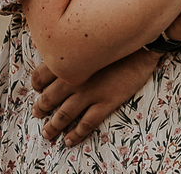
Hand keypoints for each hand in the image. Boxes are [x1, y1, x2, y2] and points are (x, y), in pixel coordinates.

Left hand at [30, 50, 160, 145]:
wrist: (144, 45)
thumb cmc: (117, 40)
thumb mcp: (90, 41)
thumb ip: (74, 51)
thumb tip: (64, 59)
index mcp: (69, 62)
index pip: (41, 76)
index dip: (36, 85)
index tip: (38, 90)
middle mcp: (75, 79)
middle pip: (48, 98)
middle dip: (40, 109)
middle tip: (38, 114)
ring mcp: (90, 92)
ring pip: (63, 115)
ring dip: (53, 126)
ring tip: (48, 133)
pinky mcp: (106, 101)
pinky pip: (86, 123)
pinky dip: (76, 134)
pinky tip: (70, 140)